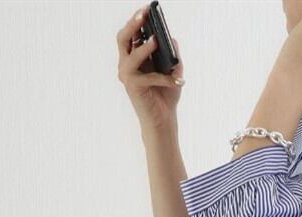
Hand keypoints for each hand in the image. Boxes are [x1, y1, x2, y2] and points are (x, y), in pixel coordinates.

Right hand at [116, 4, 184, 131]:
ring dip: (144, 47)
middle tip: (144, 14)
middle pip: (123, 38)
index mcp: (134, 58)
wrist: (163, 121)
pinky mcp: (133, 87)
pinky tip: (178, 82)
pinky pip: (149, 76)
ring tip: (156, 40)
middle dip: (133, 24)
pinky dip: (165, 78)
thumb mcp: (173, 72)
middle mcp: (126, 65)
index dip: (136, 20)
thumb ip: (173, 56)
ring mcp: (127, 76)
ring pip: (131, 55)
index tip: (147, 8)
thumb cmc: (166, 97)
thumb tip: (172, 38)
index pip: (131, 34)